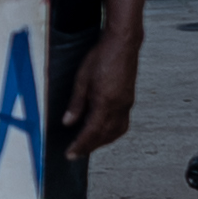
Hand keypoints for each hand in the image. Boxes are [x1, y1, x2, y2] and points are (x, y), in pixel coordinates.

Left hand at [62, 25, 136, 163]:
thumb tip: (68, 123)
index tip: (70, 154)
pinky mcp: (129, 100)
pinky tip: (103, 130)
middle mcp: (119, 107)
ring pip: (116, 132)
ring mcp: (127, 104)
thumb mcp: (81, 79)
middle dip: (90, 147)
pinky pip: (122, 123)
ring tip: (88, 145)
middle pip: (105, 136)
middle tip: (76, 153)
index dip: (80, 145)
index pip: (92, 132)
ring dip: (102, 142)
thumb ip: (76, 104)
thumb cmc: (101, 57)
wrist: (123, 44)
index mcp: (106, 103)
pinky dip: (111, 132)